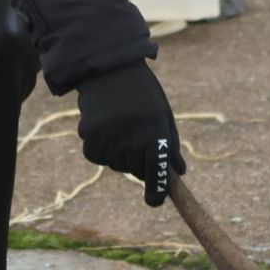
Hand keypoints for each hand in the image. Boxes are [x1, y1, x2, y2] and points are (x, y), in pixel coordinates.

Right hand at [75, 61, 184, 205]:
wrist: (110, 69)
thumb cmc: (143, 93)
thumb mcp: (162, 115)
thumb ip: (170, 145)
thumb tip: (179, 172)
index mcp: (155, 134)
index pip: (157, 173)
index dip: (156, 191)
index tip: (154, 201)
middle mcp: (132, 141)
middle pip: (135, 171)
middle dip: (138, 162)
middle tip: (136, 138)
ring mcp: (110, 141)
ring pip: (115, 164)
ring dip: (119, 153)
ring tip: (121, 125)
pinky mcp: (90, 138)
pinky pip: (97, 156)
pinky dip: (101, 147)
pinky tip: (105, 127)